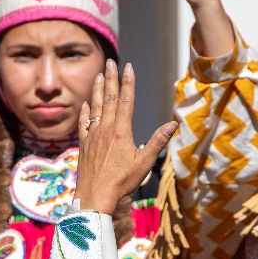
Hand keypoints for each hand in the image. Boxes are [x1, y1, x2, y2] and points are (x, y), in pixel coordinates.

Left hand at [75, 60, 177, 214]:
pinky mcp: (84, 145)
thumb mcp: (144, 163)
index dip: (128, 83)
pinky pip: (84, 123)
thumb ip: (158, 141)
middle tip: (111, 62)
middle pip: (108, 99)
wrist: (95, 196)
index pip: (126, 101)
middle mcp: (105, 129)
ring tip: (98, 75)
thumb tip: (173, 124)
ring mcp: (92, 136)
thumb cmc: (121, 182)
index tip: (128, 67)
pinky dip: (85, 111)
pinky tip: (86, 104)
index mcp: (121, 131)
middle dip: (110, 79)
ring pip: (95, 107)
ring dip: (97, 90)